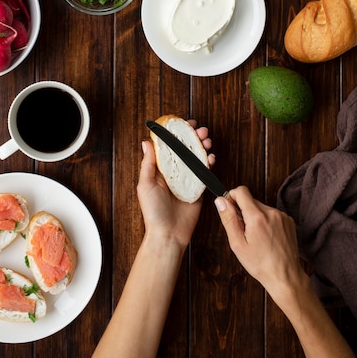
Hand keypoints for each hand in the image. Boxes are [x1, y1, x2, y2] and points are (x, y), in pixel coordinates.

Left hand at [138, 120, 213, 248]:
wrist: (168, 233)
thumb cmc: (153, 211)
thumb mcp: (146, 184)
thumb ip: (148, 163)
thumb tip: (146, 141)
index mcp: (160, 169)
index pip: (169, 146)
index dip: (176, 134)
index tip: (184, 123)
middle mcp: (174, 172)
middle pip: (185, 149)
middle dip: (193, 137)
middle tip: (200, 130)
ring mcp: (187, 179)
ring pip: (197, 157)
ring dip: (203, 146)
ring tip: (207, 140)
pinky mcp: (198, 188)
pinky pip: (204, 172)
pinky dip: (209, 162)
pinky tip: (211, 157)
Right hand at [215, 186, 304, 304]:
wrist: (285, 276)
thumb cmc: (260, 264)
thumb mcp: (237, 244)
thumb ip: (228, 219)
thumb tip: (220, 200)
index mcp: (257, 217)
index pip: (241, 191)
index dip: (232, 197)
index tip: (230, 209)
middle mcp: (271, 212)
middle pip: (251, 200)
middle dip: (244, 211)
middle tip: (244, 232)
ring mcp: (282, 216)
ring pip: (261, 207)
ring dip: (256, 217)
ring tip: (257, 237)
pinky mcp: (289, 220)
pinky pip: (272, 214)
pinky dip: (267, 221)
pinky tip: (267, 237)